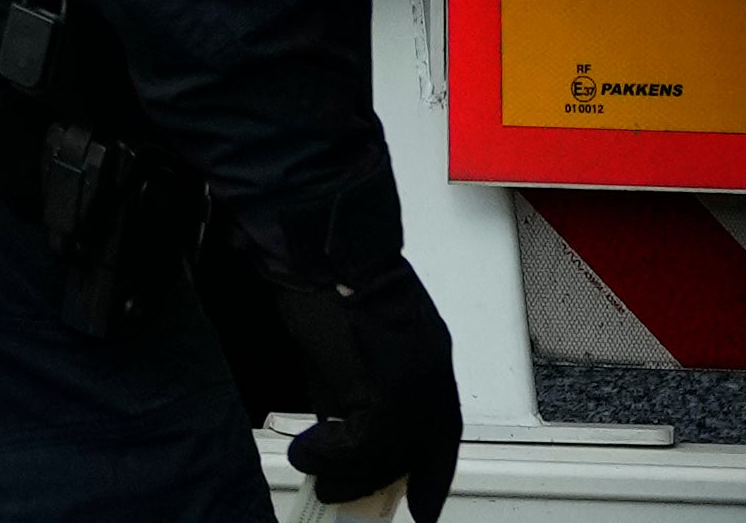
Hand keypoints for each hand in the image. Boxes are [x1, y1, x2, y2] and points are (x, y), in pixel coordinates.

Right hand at [237, 225, 465, 517]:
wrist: (320, 248)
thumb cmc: (326, 276)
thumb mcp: (347, 343)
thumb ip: (352, 387)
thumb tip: (336, 425)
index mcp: (429, 356)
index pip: (440, 431)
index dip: (430, 472)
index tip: (419, 502)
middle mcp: (433, 374)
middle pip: (419, 450)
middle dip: (380, 481)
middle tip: (340, 494)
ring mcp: (417, 383)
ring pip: (389, 454)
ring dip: (343, 471)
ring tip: (309, 465)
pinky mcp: (390, 390)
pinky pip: (363, 445)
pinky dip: (328, 453)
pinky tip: (305, 447)